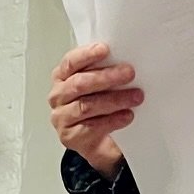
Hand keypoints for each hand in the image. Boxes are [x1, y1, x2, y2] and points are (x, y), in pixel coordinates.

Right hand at [49, 43, 141, 180]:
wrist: (99, 144)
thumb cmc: (99, 109)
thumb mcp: (100, 86)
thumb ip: (104, 72)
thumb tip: (125, 61)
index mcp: (62, 77)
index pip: (70, 62)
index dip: (87, 55)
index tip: (105, 49)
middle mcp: (58, 96)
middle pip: (79, 84)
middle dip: (106, 77)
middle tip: (128, 73)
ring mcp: (62, 118)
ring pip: (86, 106)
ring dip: (114, 100)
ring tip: (135, 97)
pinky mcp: (70, 137)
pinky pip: (92, 127)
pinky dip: (112, 120)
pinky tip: (127, 116)